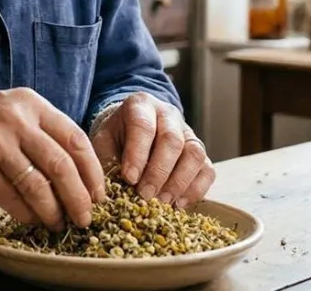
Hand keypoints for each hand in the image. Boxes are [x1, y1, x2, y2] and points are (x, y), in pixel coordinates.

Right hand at [0, 88, 105, 229]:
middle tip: (86, 217)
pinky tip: (33, 220)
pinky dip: (27, 215)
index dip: (92, 171)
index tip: (99, 193)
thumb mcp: (11, 108)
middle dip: (79, 197)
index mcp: (30, 103)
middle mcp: (15, 120)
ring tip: (60, 224)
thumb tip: (78, 172)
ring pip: (39, 186)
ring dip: (54, 211)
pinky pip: (12, 199)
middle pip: (62, 165)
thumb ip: (41, 130)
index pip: (76, 139)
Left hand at [90, 92, 214, 209]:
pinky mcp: (200, 152)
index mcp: (141, 105)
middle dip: (159, 172)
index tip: (129, 178)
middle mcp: (169, 115)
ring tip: (163, 203)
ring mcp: (188, 133)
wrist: (131, 130)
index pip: (143, 126)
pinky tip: (179, 204)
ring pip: (194, 154)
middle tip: (146, 195)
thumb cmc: (116, 138)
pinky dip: (196, 190)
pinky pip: (207, 170)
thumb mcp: (104, 142)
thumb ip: (107, 161)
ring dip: (179, 182)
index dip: (137, 154)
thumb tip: (110, 193)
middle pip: (173, 140)